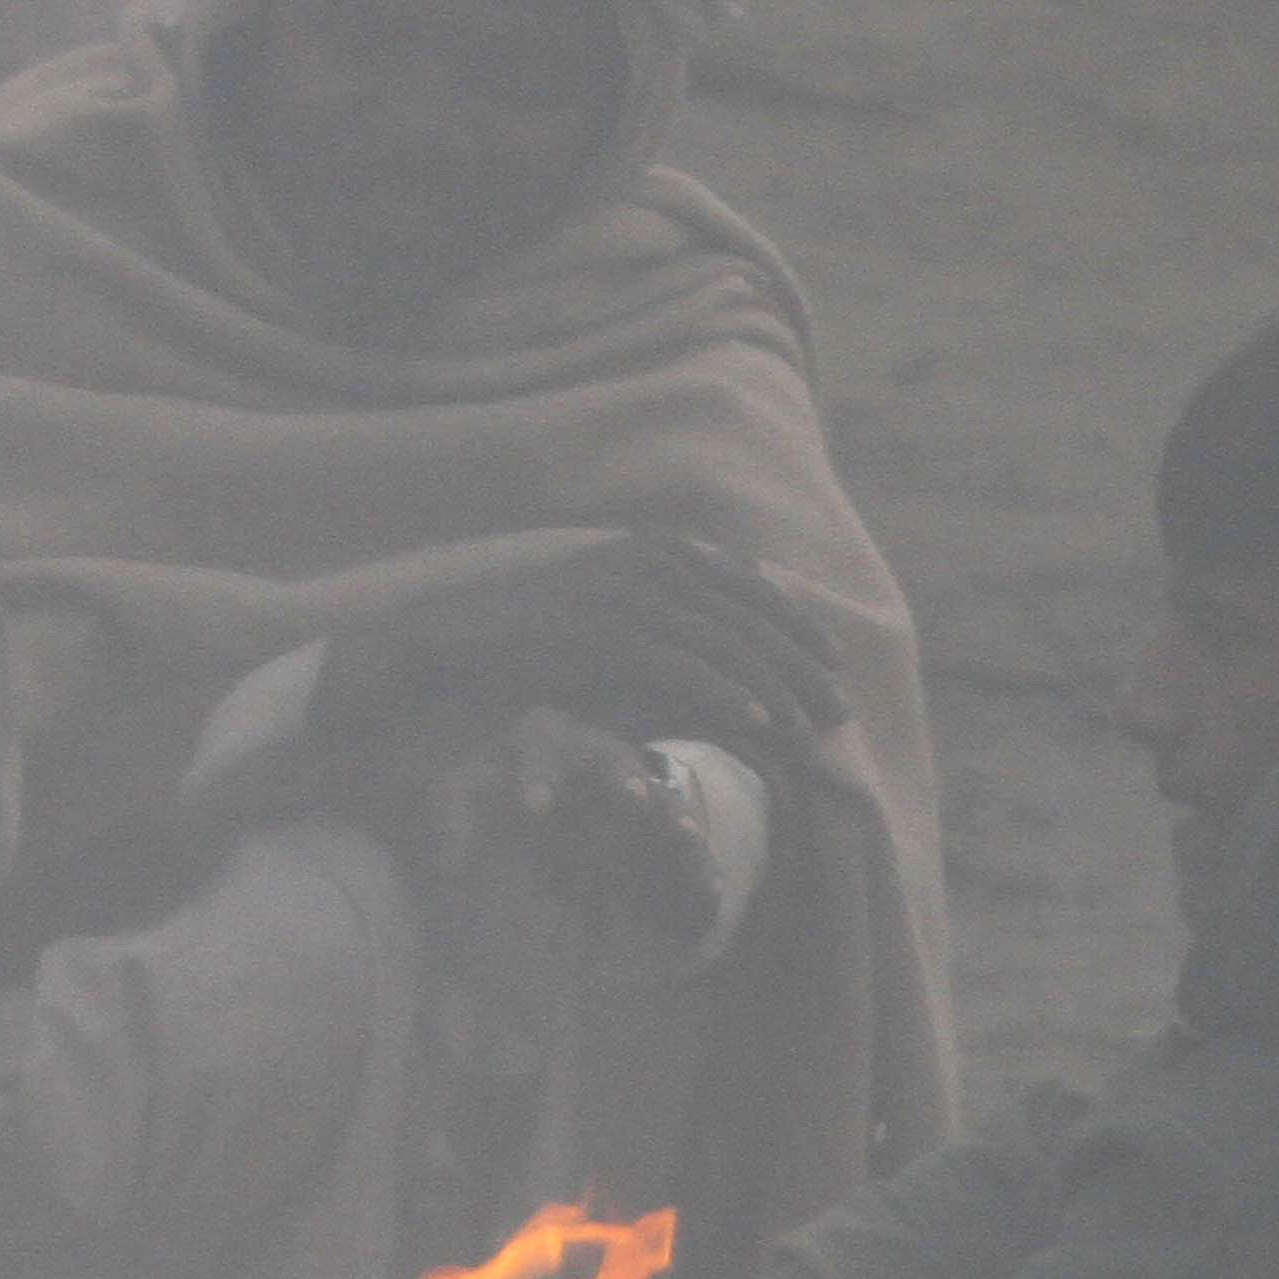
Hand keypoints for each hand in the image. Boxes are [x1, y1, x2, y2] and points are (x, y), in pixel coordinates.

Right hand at [309, 532, 846, 763]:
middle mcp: (643, 561)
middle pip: (746, 614)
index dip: (793, 625)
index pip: (744, 584)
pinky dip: (728, 695)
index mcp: (648, 549)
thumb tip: (714, 655)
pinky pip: (682, 666)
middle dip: (800, 662)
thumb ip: (653, 623)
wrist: (439, 637)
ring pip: (724, 643)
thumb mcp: (597, 618)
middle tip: (840, 707)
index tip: (830, 664)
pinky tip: (761, 727)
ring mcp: (621, 594)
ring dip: (777, 687)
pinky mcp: (600, 633)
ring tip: (812, 728)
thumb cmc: (515, 636)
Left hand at [439, 706, 721, 934]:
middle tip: (634, 799)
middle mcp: (593, 752)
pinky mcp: (655, 819)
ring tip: (685, 836)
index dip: (539, 773)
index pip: (540, 747)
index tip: (534, 806)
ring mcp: (631, 782)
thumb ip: (449, 823)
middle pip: (612, 760)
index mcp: (541, 740)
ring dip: (669, 813)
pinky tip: (708, 883)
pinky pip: (678, 836)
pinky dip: (691, 857)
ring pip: (656, 795)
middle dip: (623, 778)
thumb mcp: (459, 795)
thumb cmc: (491, 788)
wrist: (535, 791)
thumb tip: (445, 868)